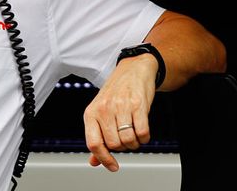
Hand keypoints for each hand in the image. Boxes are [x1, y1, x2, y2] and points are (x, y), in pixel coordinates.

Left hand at [82, 54, 156, 171]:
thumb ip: (97, 137)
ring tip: (134, 133)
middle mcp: (104, 109)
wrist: (133, 69)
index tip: (113, 166)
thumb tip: (94, 161)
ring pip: (128, 140)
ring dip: (135, 143)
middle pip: (114, 144)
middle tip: (126, 138)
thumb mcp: (100, 112)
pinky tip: (143, 131)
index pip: (93, 143)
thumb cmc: (115, 93)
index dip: (103, 158)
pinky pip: (142, 132)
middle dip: (123, 147)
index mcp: (91, 113)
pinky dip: (145, 137)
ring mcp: (121, 106)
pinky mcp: (138, 104)